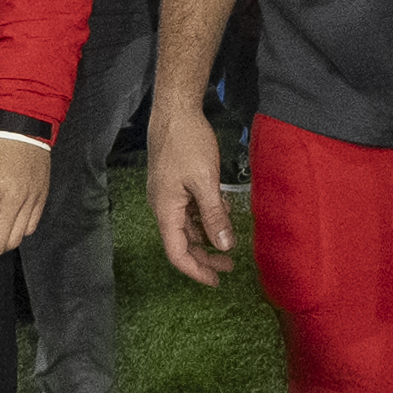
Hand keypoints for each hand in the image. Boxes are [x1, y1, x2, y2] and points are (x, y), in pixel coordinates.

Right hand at [145, 102, 236, 285]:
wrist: (175, 111)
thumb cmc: (187, 143)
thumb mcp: (205, 181)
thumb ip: (214, 215)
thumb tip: (224, 246)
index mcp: (165, 210)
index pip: (177, 253)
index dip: (196, 270)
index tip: (217, 281)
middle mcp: (163, 206)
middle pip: (181, 243)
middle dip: (204, 257)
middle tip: (230, 266)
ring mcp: (167, 195)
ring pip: (186, 227)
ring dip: (206, 238)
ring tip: (229, 245)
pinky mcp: (174, 184)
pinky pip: (188, 210)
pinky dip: (204, 219)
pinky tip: (221, 217)